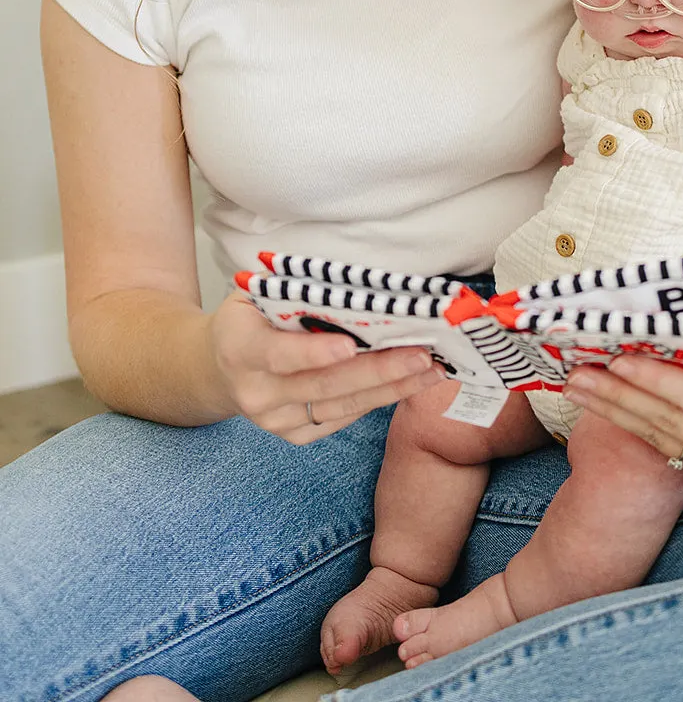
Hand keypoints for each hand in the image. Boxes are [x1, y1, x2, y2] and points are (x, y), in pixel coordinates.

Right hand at [207, 290, 445, 442]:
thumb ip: (298, 293)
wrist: (216, 366)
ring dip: (391, 388)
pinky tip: (410, 383)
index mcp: (240, 347)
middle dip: (377, 370)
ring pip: (341, 406)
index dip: (313, 352)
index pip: (278, 354)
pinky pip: (342, 417)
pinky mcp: (294, 435)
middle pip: (323, 385)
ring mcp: (275, 420)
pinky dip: (379, 399)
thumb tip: (361, 283)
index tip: (350, 345)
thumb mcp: (258, 293)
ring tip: (431, 369)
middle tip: (421, 353)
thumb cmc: (249, 317)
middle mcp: (256, 392)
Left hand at [564, 324, 682, 486]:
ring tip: (576, 385)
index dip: (654, 380)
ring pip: (661, 438)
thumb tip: (674, 317)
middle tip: (576, 372)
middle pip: (669, 422)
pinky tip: (605, 403)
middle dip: (618, 396)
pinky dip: (634, 423)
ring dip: (614, 411)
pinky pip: (669, 448)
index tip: (616, 360)